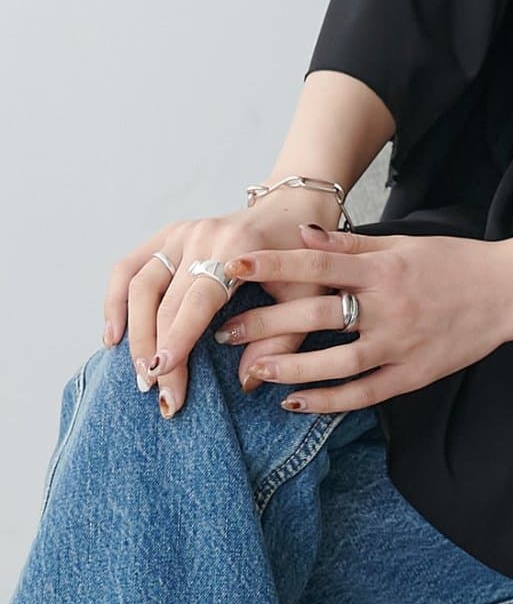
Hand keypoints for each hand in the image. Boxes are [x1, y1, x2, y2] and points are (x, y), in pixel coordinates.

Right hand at [102, 188, 345, 417]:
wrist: (293, 209)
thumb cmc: (303, 256)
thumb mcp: (308, 294)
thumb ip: (282, 337)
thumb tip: (246, 381)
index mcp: (240, 248)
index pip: (198, 300)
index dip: (178, 339)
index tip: (164, 375)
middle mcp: (204, 235)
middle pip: (165, 301)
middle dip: (157, 351)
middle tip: (159, 393)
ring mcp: (183, 232)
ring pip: (139, 285)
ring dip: (135, 333)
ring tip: (140, 374)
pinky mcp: (169, 234)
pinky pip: (129, 267)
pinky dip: (115, 301)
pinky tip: (114, 335)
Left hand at [215, 226, 512, 413]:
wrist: (508, 291)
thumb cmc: (453, 263)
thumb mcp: (404, 244)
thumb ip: (353, 246)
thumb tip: (304, 234)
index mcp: (384, 269)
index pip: (317, 265)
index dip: (273, 265)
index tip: (233, 266)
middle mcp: (389, 306)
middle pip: (317, 314)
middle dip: (265, 322)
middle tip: (224, 329)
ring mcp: (401, 343)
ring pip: (335, 361)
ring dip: (290, 366)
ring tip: (253, 369)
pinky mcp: (412, 374)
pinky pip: (362, 393)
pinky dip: (326, 400)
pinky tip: (294, 402)